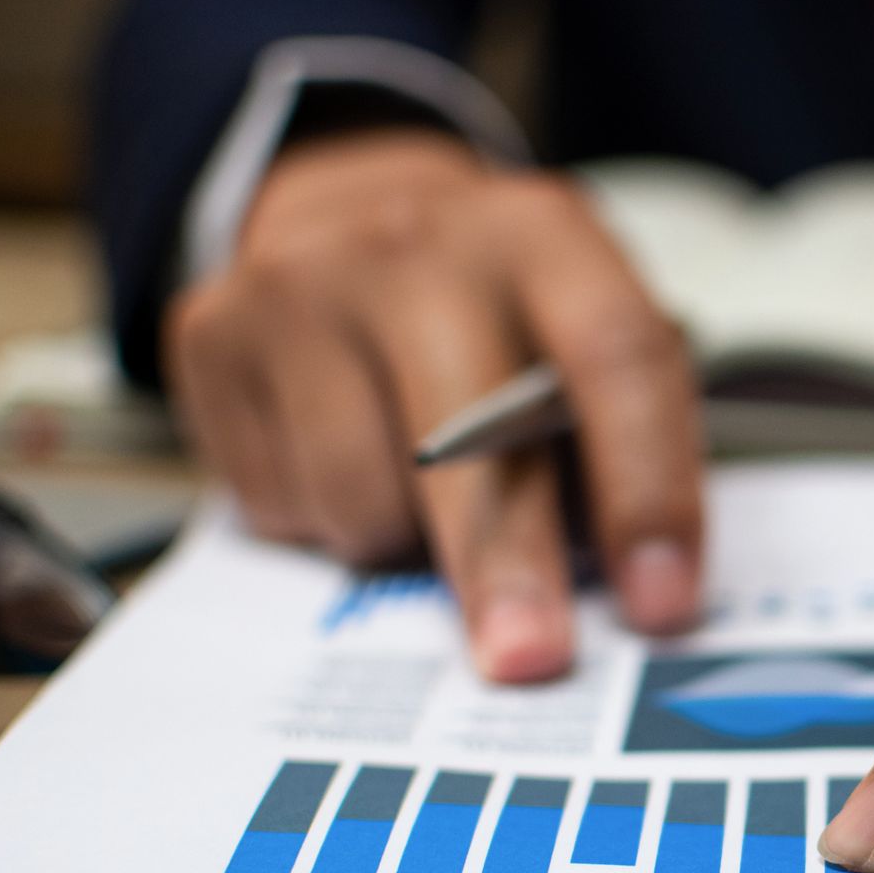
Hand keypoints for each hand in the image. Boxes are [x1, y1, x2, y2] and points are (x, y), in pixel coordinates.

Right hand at [163, 130, 703, 681]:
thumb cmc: (493, 315)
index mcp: (542, 238)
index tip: (660, 606)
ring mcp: (301, 287)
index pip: (615, 359)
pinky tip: (343, 461)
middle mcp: (418, 246)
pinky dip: (325, 523)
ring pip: (362, 493)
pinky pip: (280, 502)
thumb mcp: (577, 336)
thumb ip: (614, 444)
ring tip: (420, 496)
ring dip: (404, 545)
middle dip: (504, 564)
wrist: (344, 211)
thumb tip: (634, 599)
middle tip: (528, 661)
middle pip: (465, 434)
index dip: (646, 492)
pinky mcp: (213, 337)